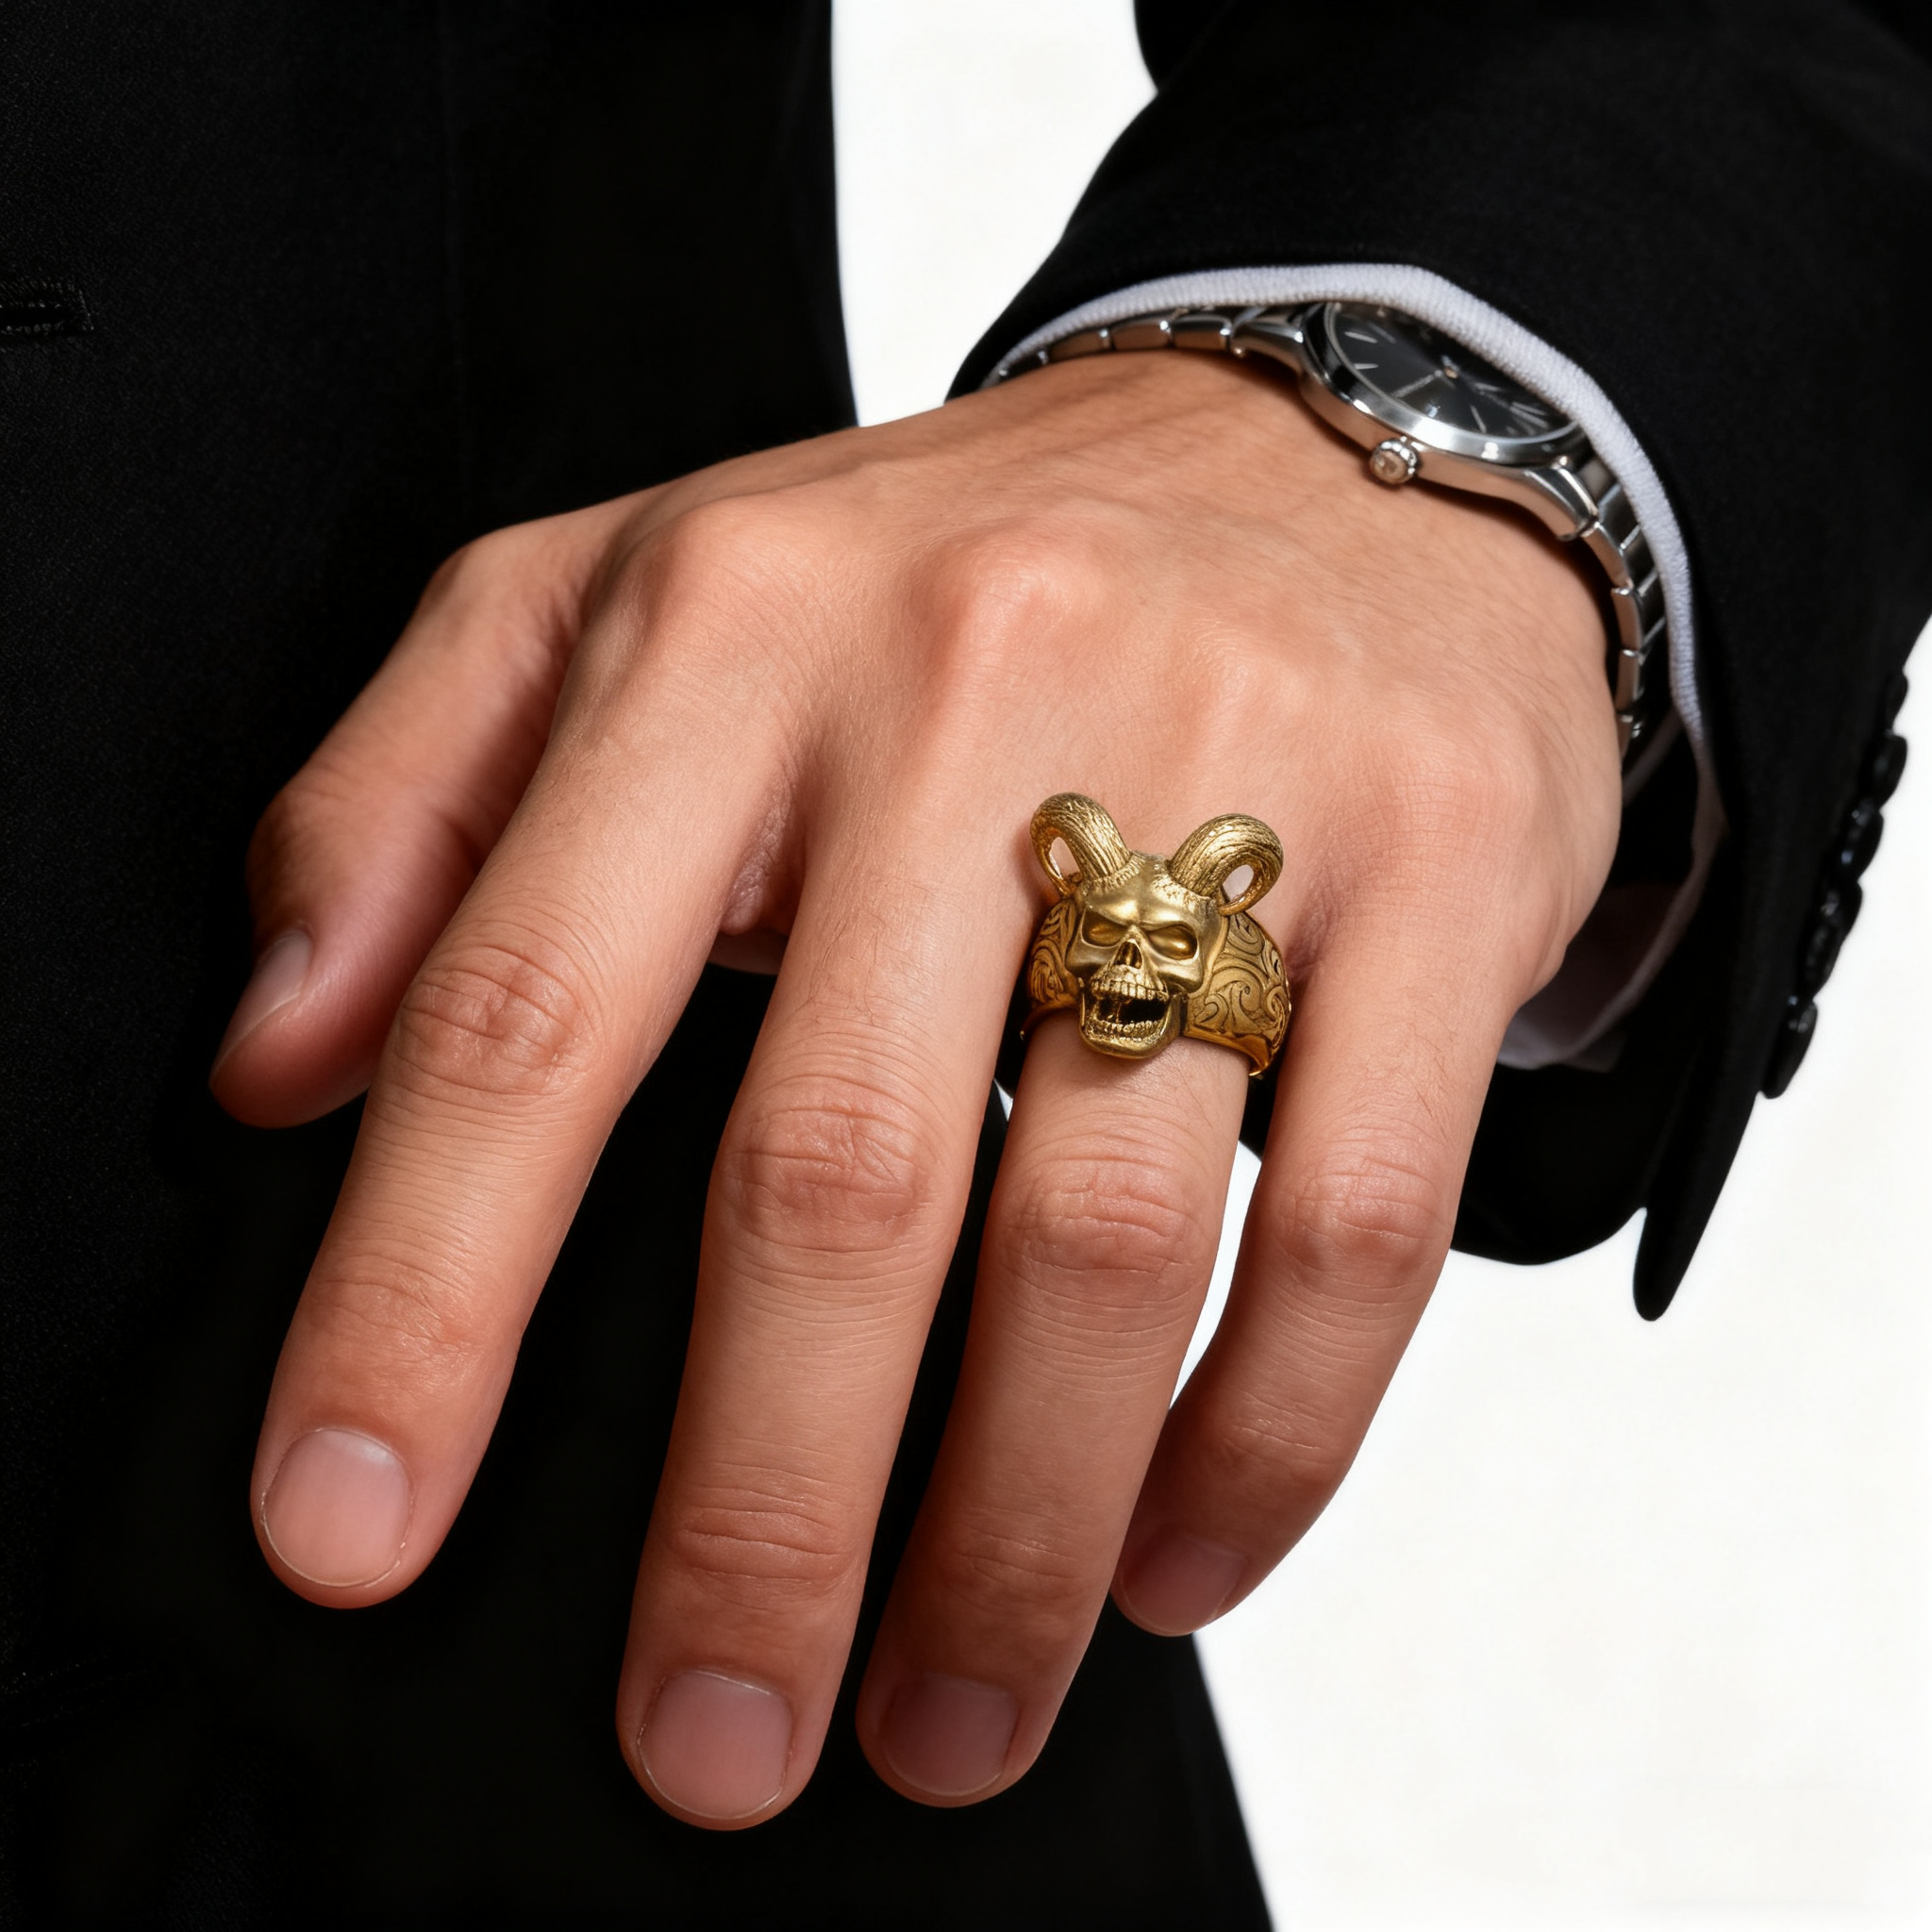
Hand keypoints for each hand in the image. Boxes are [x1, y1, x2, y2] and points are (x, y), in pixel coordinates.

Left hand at [210, 350, 1618, 1825]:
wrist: (1320, 447)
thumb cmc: (956, 570)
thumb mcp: (630, 606)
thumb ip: (407, 802)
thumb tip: (279, 1062)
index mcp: (732, 632)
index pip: (530, 1002)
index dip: (422, 1293)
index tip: (359, 1525)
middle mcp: (974, 691)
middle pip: (836, 1176)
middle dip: (760, 1514)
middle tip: (717, 1731)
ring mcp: (1234, 775)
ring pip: (1104, 1234)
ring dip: (1012, 1532)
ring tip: (955, 1706)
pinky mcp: (1441, 866)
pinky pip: (1354, 1217)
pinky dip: (1261, 1440)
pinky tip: (1173, 1555)